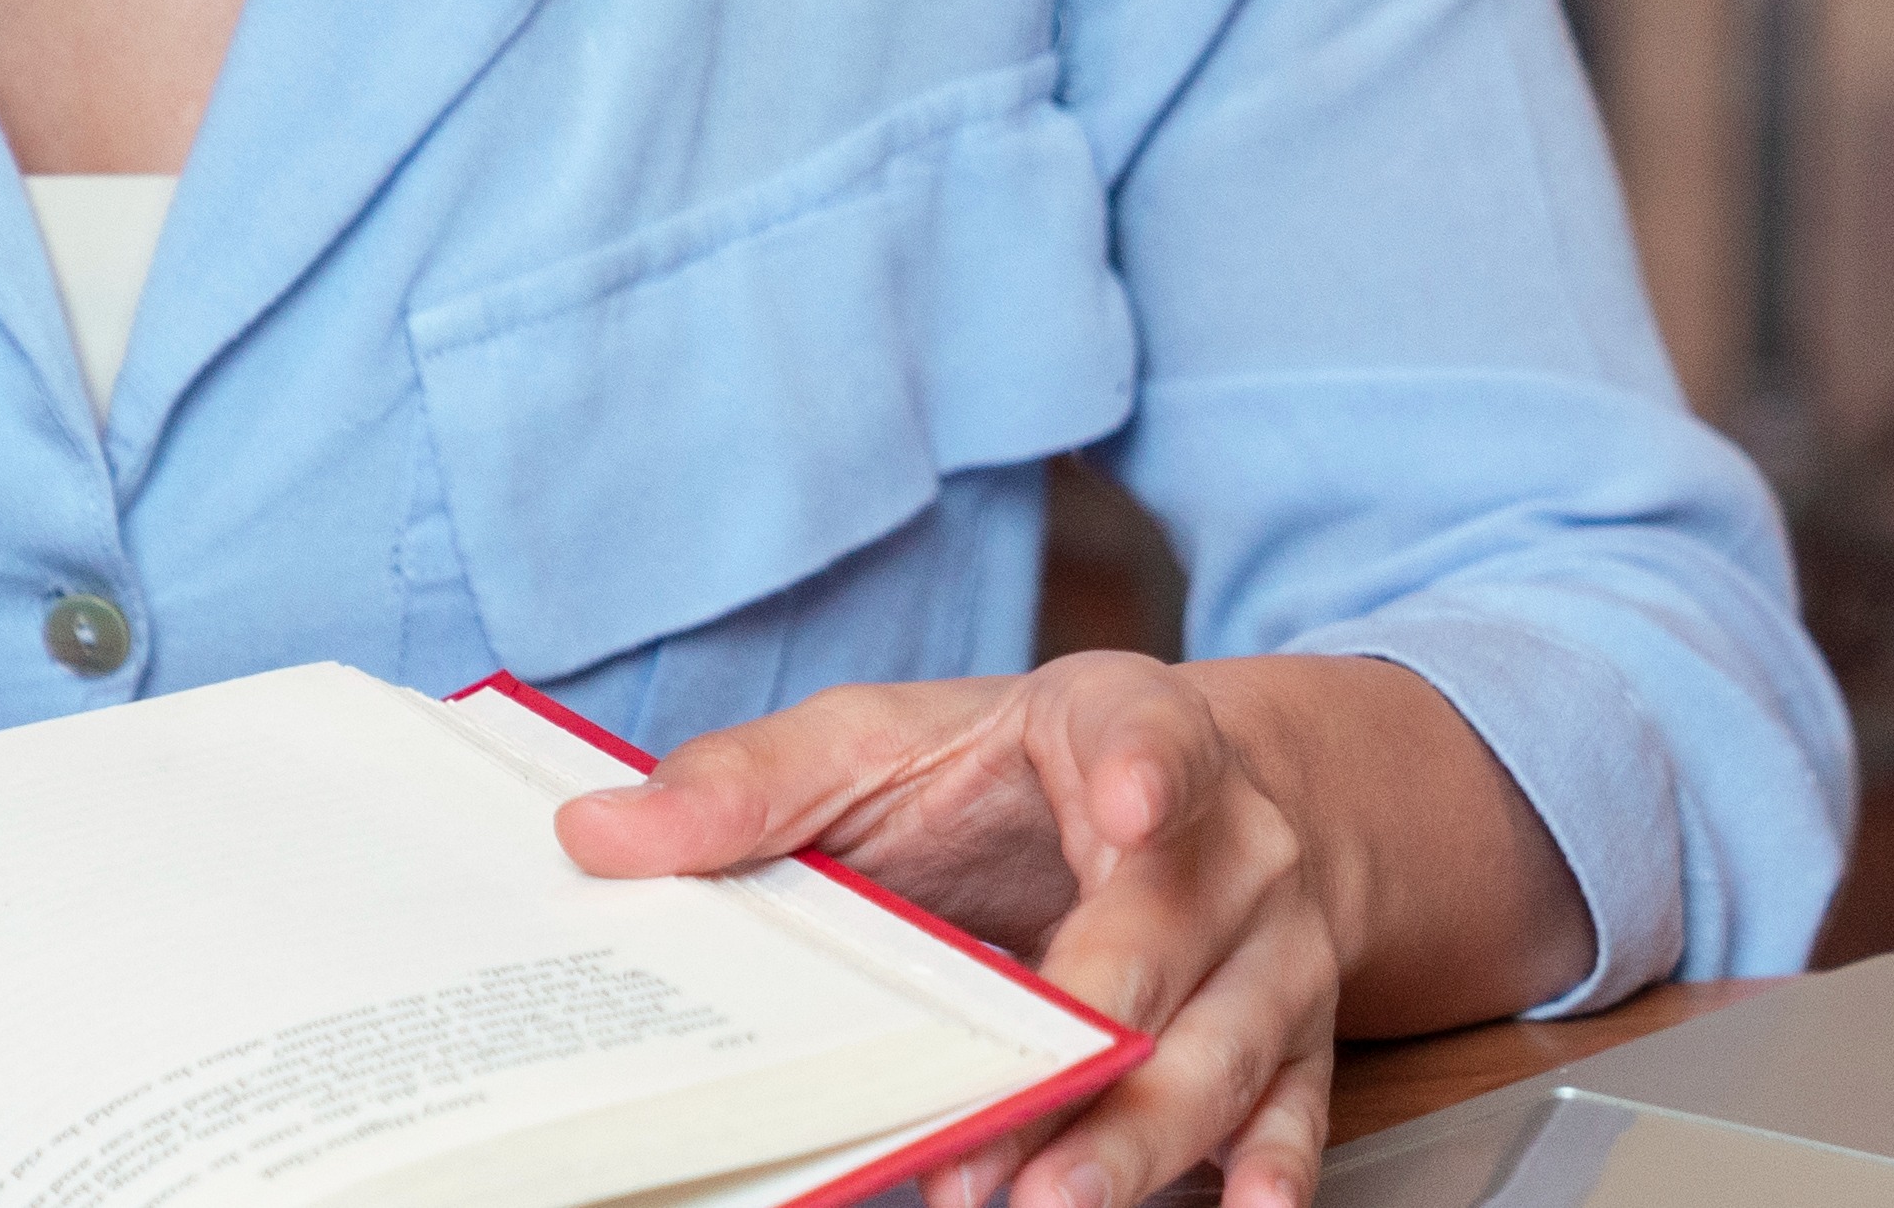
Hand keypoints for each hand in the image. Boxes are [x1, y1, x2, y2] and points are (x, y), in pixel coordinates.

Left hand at [555, 654, 1575, 1207]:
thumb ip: (751, 784)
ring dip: (1138, 1142)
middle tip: (1003, 1138)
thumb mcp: (883, 743)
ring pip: (1224, 1048)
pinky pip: (1293, 1111)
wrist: (1194, 798)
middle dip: (1087, 1046)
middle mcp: (1227, 840)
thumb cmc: (1011, 777)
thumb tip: (599, 835)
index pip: (1148, 738)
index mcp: (1122, 729)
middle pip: (1165, 944)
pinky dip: (1267, 1172)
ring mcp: (1273, 945)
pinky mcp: (1294, 1036)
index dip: (1144, 772)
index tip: (1128, 807)